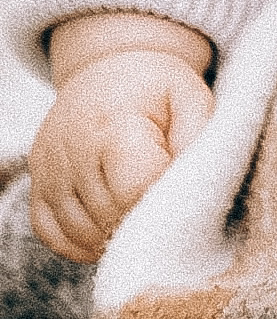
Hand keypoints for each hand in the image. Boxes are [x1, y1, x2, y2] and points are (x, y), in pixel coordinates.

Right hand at [29, 22, 213, 263]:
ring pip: (78, 231)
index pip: (134, 188)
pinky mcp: (37, 185)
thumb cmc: (155, 88)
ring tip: (142, 223)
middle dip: (142, 223)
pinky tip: (109, 234)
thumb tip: (195, 183)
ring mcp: (48, 168)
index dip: (161, 204)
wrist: (107, 72)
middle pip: (108, 214)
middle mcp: (72, 147)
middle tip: (166, 213)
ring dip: (113, 238)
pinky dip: (80, 246)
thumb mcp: (189, 95)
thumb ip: (198, 137)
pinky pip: (50, 235)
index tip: (180, 198)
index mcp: (113, 122)